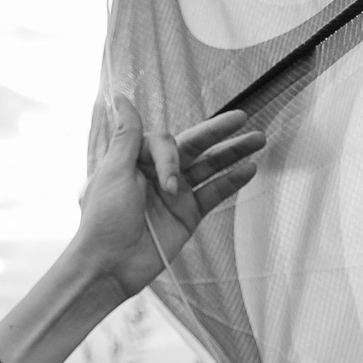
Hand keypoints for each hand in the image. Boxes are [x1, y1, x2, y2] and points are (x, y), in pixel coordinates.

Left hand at [75, 97, 264, 304]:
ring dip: (232, 153)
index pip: (165, 142)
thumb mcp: (113, 172)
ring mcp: (175, 194)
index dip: (169, 156)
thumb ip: (127, 135)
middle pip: (192, 146)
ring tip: (259, 138)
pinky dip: (231, 181)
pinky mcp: (187, 215)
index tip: (167, 182)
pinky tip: (249, 169)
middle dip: (217, 132)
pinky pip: (213, 193)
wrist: (109, 265)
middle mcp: (157, 174)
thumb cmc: (104, 219)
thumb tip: (121, 98)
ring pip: (207, 167)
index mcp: (136, 160)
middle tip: (241, 117)